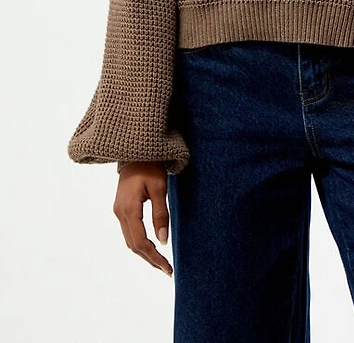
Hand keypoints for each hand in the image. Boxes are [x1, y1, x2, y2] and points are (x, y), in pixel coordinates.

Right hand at [113, 162, 172, 276]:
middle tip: (167, 270)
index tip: (168, 268)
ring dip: (144, 253)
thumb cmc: (150, 166)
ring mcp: (118, 211)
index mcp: (129, 209)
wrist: (135, 150)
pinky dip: (140, 243)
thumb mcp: (160, 188)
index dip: (154, 258)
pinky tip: (151, 246)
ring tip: (161, 263)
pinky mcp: (121, 208)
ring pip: (130, 240)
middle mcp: (120, 213)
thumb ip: (161, 214)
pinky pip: (129, 232)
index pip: (141, 242)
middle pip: (134, 245)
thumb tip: (163, 241)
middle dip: (150, 259)